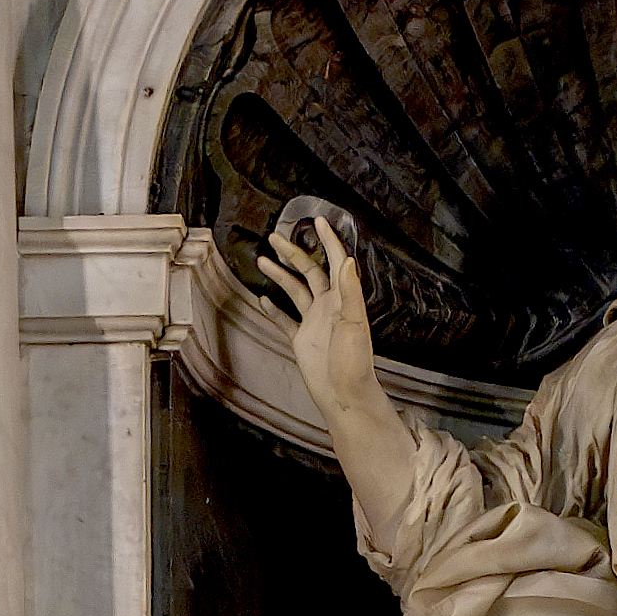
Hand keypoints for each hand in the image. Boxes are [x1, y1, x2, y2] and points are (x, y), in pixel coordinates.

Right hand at [257, 219, 379, 421]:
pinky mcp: (302, 339)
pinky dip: (274, 309)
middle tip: (274, 237)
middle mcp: (328, 306)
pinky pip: (285, 319)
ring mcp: (314, 321)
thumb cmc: (354, 362)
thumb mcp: (354, 323)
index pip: (334, 262)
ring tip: (262, 260)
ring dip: (280, 275)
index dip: (327, 240)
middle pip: (309, 271)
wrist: (344, 395)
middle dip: (292, 253)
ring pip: (294, 291)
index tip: (317, 220)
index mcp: (342, 298)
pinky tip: (263, 299)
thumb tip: (347, 260)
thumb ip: (349, 291)